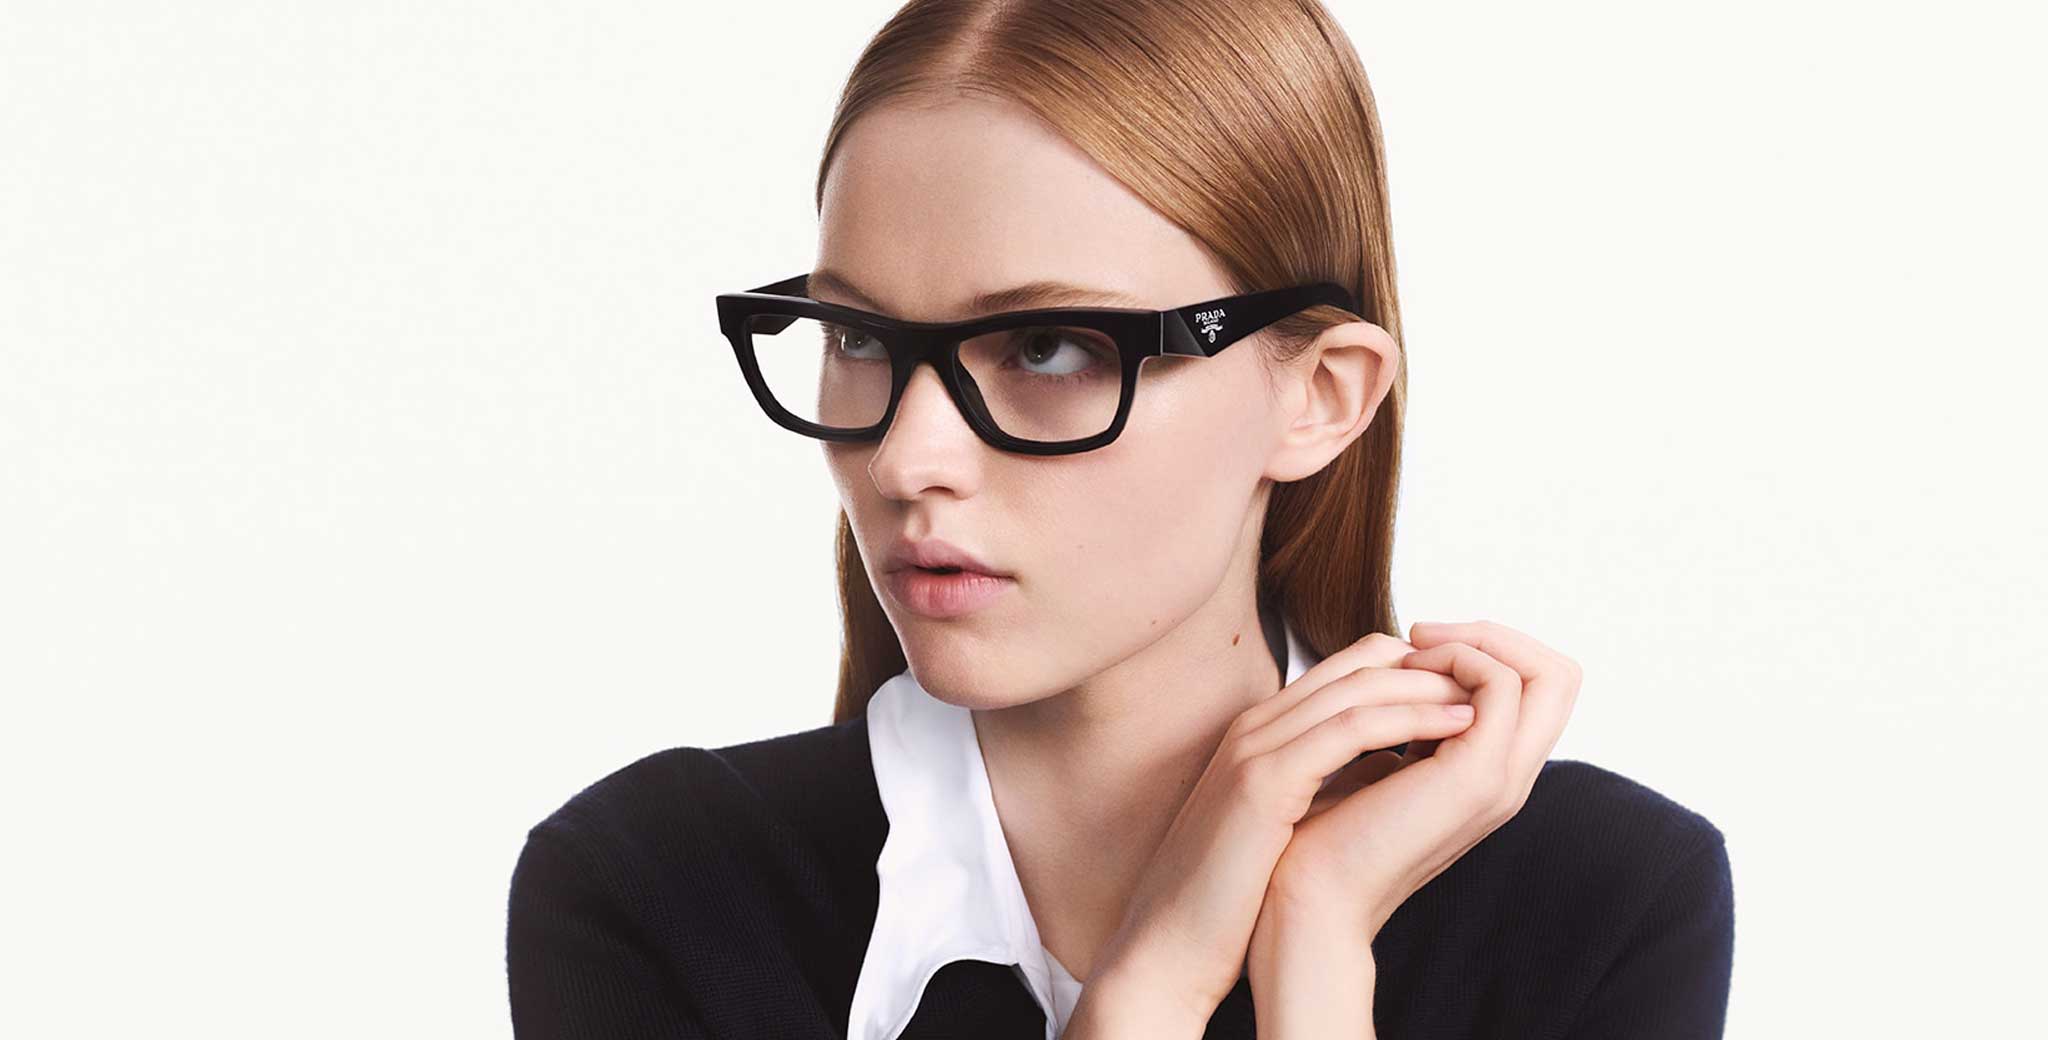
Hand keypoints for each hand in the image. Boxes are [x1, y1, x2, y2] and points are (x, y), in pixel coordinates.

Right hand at [1089, 628, 1482, 1021]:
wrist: (1169, 943)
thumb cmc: (1228, 894)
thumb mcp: (1284, 820)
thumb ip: (1327, 782)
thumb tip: (1395, 767)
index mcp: (1262, 730)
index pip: (1353, 664)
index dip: (1417, 668)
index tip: (1470, 696)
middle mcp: (1257, 724)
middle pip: (1363, 659)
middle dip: (1437, 666)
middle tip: (1493, 685)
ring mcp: (1255, 747)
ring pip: (1361, 685)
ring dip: (1436, 687)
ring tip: (1490, 701)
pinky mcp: (1262, 781)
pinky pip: (1351, 729)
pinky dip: (1414, 720)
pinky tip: (1462, 728)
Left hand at [1256, 619, 1581, 942]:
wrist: (1308, 894)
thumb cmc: (1326, 829)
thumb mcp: (1380, 762)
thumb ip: (1411, 724)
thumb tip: (1408, 662)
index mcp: (1491, 773)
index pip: (1542, 687)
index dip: (1493, 648)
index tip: (1422, 646)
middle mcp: (1510, 777)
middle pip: (1560, 675)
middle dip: (1493, 633)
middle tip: (1422, 635)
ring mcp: (1502, 778)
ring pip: (1545, 673)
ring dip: (1473, 642)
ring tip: (1410, 652)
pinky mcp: (1476, 777)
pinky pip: (1499, 686)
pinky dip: (1457, 659)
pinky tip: (1402, 672)